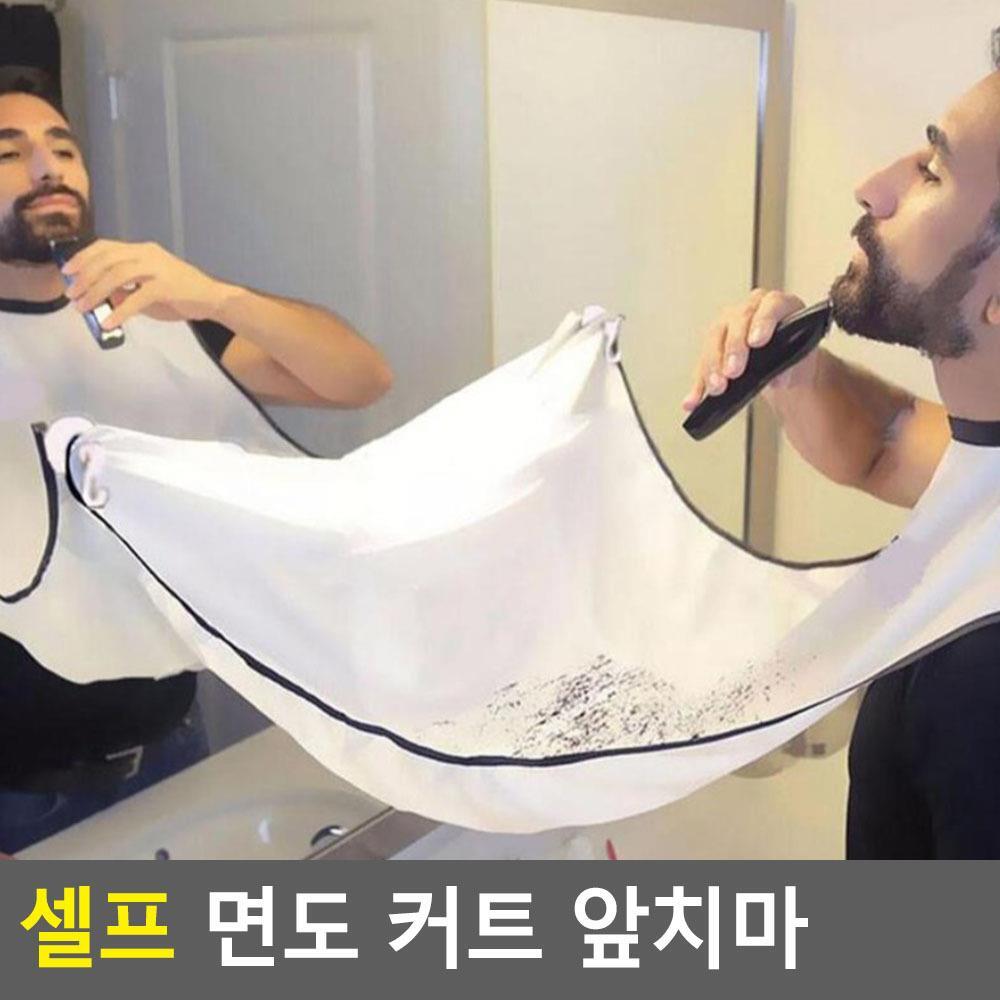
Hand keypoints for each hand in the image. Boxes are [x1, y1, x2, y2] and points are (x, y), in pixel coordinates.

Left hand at [61, 239, 229, 328]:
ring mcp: (158, 269)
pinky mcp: (166, 288)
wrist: (214, 300)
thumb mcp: (150, 287)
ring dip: (96, 292)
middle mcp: (148, 254)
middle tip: (72, 294)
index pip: (107, 246)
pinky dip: (120, 311)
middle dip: (85, 277)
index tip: (68, 271)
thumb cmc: (183, 295)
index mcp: (143, 250)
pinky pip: (136, 299)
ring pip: (118, 275)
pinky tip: (108, 322)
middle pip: (108, 259)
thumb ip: (128, 288)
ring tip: (84, 308)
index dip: (84, 257)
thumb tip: (104, 296)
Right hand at [681, 288, 815, 411]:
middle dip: (733, 349)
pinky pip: (702, 363)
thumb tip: (777, 379)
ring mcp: (728, 325)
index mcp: (778, 305)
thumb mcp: (802, 361)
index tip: (757, 342)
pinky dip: (698, 384)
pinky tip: (694, 399)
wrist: (786, 368)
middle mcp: (750, 309)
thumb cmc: (796, 357)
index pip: (771, 306)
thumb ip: (792, 367)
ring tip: (717, 387)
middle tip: (733, 372)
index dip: (763, 322)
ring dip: (712, 366)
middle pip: (737, 322)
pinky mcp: (713, 346)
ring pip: (714, 340)